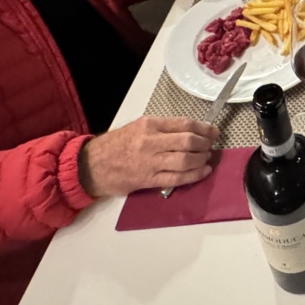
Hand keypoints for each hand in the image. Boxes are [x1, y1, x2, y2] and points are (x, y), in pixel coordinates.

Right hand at [78, 116, 219, 196]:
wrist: (92, 165)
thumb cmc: (116, 144)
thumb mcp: (138, 126)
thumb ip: (163, 127)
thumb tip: (191, 130)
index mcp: (149, 125)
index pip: (184, 124)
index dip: (203, 128)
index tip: (213, 131)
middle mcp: (150, 142)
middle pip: (188, 141)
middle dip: (205, 143)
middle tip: (211, 144)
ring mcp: (150, 162)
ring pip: (184, 160)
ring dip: (201, 159)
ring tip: (207, 157)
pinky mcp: (148, 180)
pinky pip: (176, 178)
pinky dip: (194, 175)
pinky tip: (203, 171)